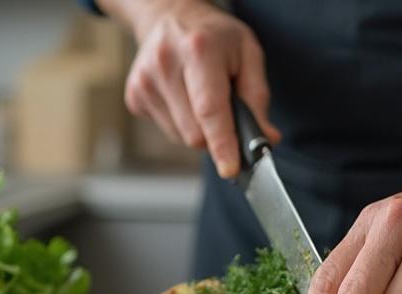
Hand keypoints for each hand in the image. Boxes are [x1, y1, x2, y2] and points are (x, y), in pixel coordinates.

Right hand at [110, 0, 280, 177]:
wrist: (171, 16)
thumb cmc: (215, 37)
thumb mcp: (248, 54)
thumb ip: (258, 99)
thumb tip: (266, 138)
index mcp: (199, 50)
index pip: (210, 110)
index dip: (222, 144)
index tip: (230, 169)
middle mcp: (165, 64)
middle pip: (195, 133)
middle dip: (216, 135)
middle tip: (225, 112)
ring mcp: (144, 82)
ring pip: (181, 138)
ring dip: (199, 129)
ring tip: (200, 96)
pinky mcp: (134, 97)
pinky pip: (167, 131)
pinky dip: (182, 123)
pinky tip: (183, 97)